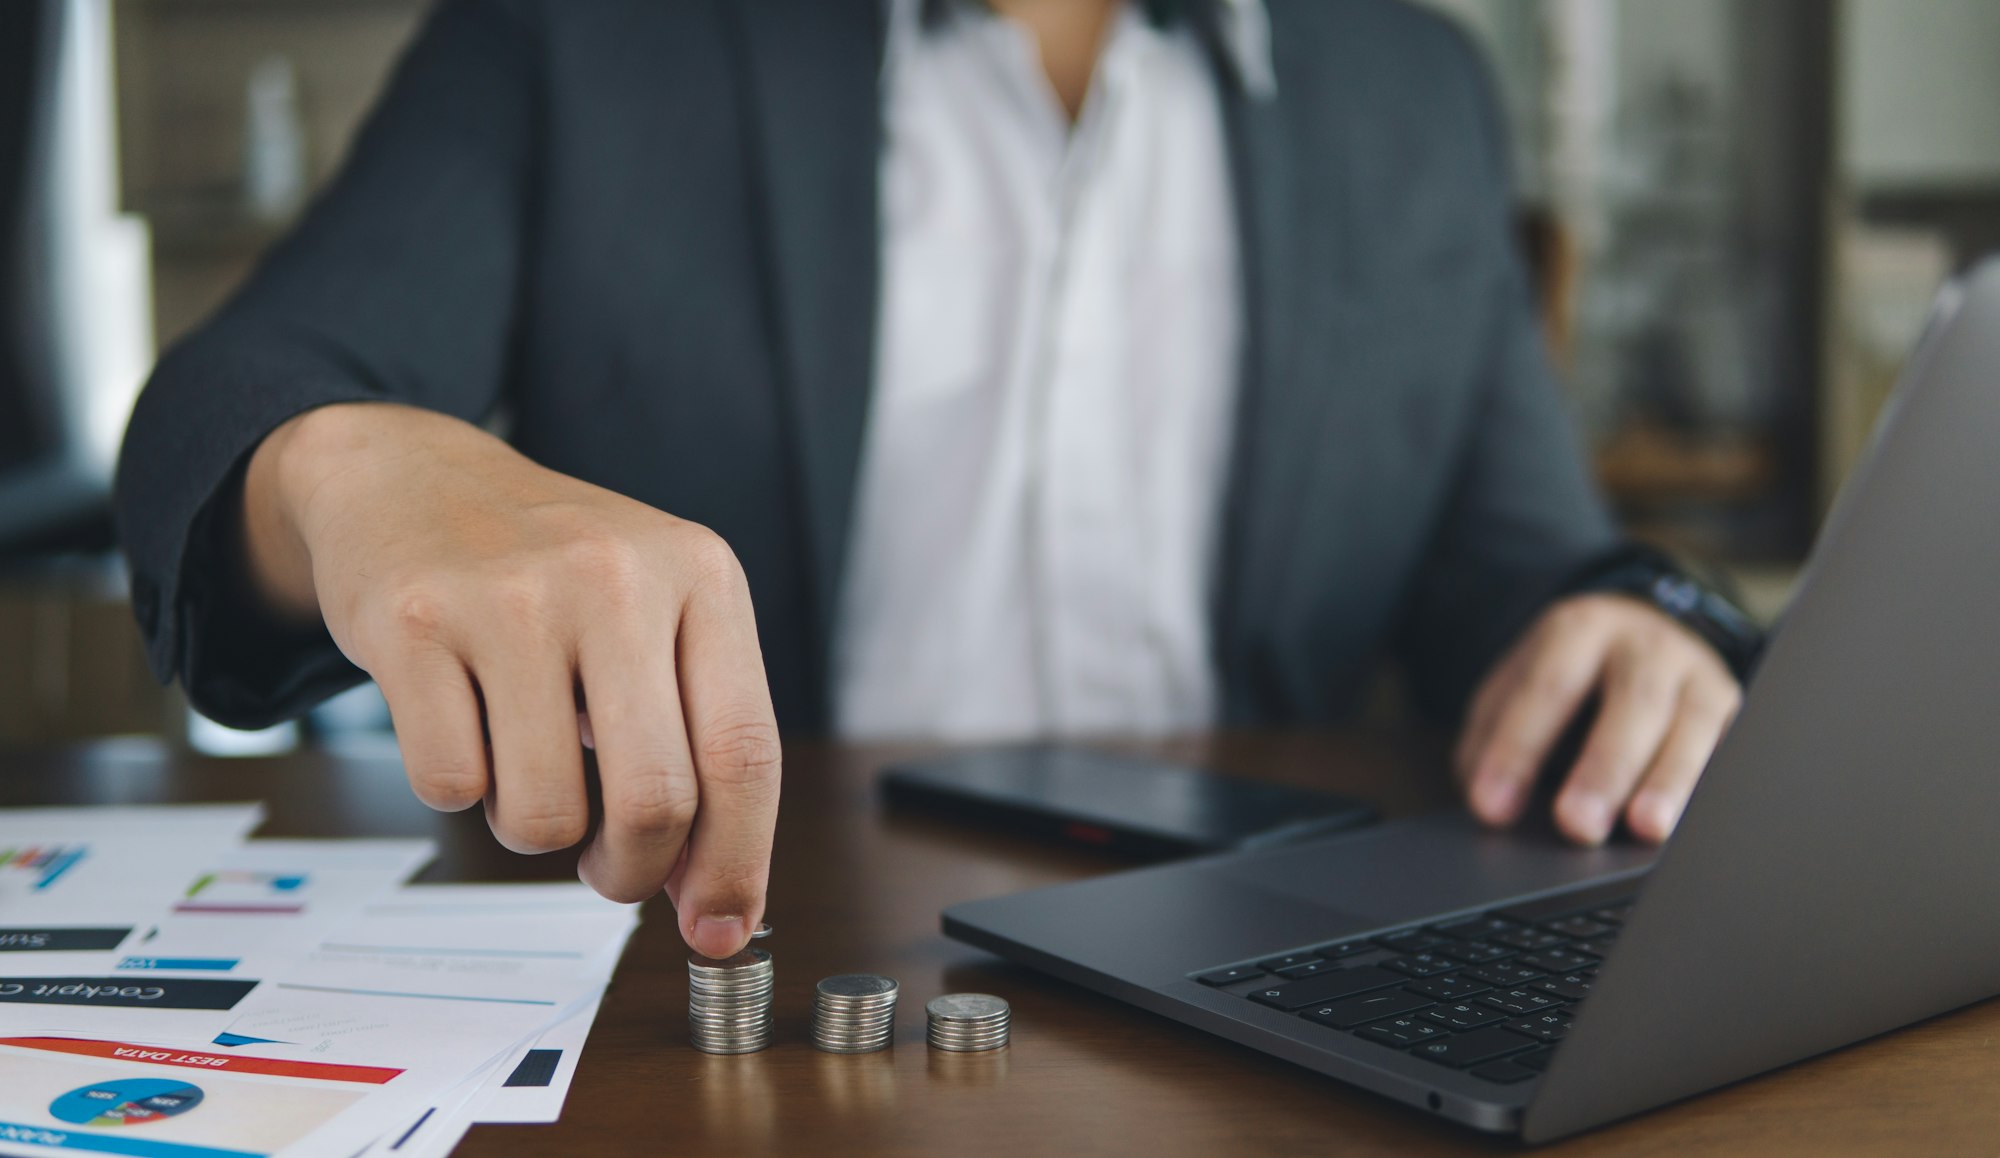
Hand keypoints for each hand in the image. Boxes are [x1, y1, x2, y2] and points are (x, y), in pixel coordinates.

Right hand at [243, 402, 780, 957]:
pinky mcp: (412, 622)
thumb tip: (717, 907)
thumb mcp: (657, 617)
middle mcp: (616, 577)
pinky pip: (448, 786)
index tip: (721, 931)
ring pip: (543, 814)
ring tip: (525, 758)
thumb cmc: (555, 574)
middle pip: (655, 801)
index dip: (739, 864)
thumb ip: (699, 743)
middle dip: (633, 871)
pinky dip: (458, 787)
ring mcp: (510, 596)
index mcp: (701, 577)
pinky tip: (463, 719)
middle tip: (610, 869)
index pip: (745, 754)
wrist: (413, 478)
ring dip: (533, 828)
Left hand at [1454, 594, 1741, 845]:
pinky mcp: (1736, 713)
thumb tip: (1489, 806)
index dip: (1518, 749)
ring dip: (1670, 782)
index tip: (1492, 808)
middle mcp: (1647, 645)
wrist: (1638, 637)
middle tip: (1576, 826)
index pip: (1547, 687)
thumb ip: (1492, 742)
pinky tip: (1694, 830)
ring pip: (1694, 726)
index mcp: (1579, 629)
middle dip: (1604, 768)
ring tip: (1645, 831)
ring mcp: (1700, 676)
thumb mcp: (1515, 691)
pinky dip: (1713, 790)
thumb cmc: (1566, 678)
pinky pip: (1732, 751)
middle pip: (1632, 702)